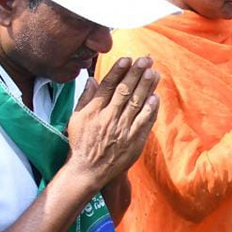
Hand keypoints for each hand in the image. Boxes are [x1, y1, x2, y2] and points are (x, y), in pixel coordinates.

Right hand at [66, 56, 159, 189]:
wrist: (88, 171)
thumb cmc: (80, 143)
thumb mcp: (76, 119)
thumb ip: (85, 98)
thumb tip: (92, 79)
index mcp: (94, 111)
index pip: (108, 86)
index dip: (119, 71)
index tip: (127, 59)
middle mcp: (109, 119)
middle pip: (125, 91)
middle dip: (137, 74)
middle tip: (146, 60)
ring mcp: (122, 130)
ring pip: (137, 104)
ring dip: (147, 87)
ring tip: (154, 73)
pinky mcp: (133, 142)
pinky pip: (144, 122)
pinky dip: (150, 109)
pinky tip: (156, 97)